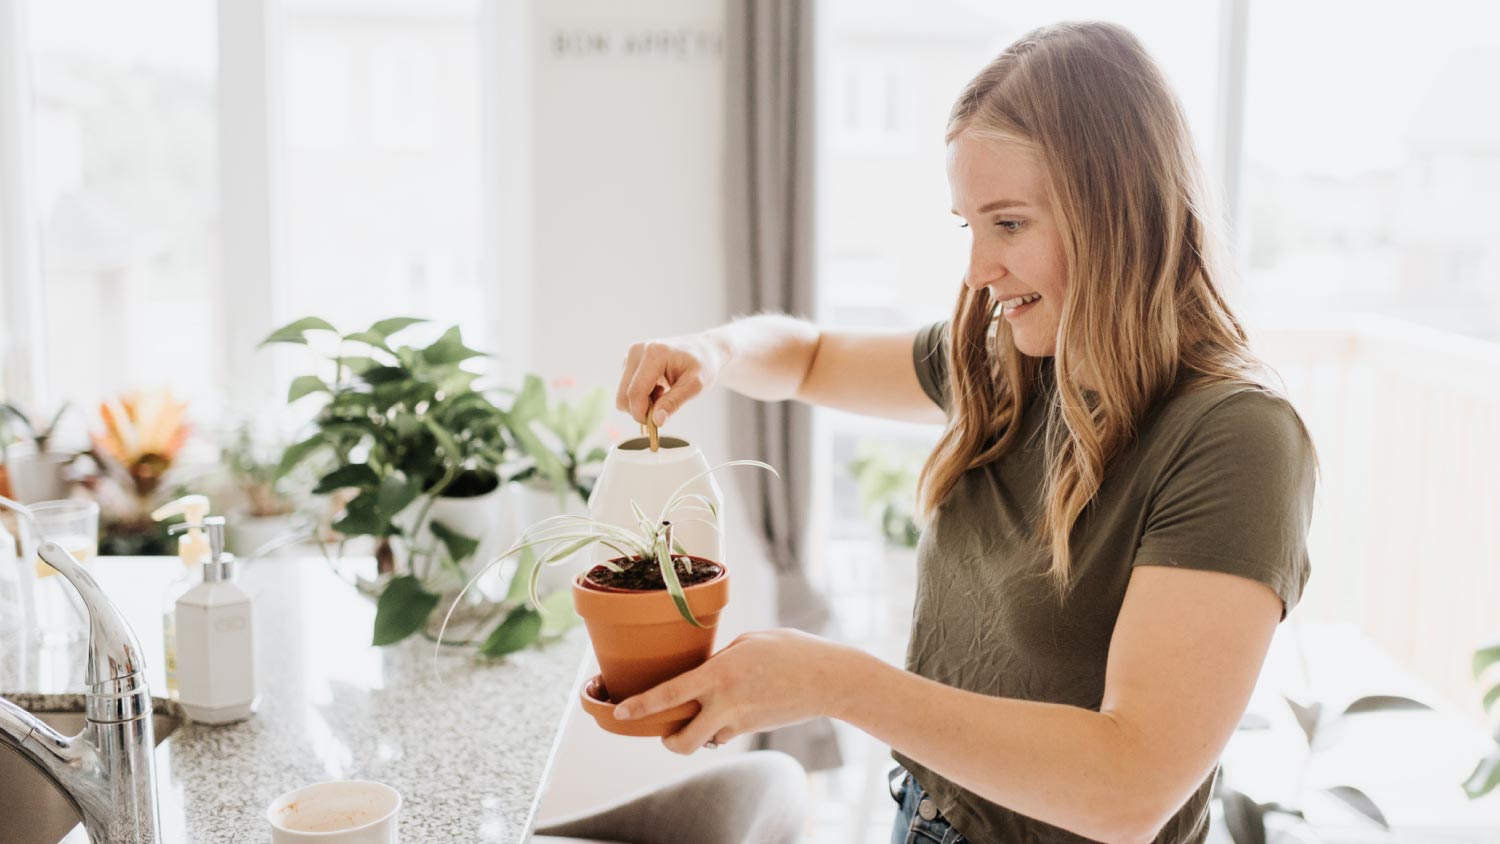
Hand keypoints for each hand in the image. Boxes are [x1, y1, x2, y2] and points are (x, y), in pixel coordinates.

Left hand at [612, 628, 867, 754]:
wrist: (827, 678)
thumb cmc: (789, 651)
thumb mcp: (748, 642)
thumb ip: (719, 660)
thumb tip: (701, 674)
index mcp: (720, 672)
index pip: (670, 693)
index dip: (642, 706)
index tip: (621, 713)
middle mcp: (725, 701)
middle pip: (682, 739)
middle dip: (668, 741)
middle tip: (664, 732)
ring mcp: (740, 720)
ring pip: (703, 741)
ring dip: (696, 736)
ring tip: (700, 718)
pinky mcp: (752, 729)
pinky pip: (725, 735)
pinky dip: (721, 728)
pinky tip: (735, 709)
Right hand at [616, 333, 725, 427]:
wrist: (703, 350)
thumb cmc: (703, 365)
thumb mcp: (695, 386)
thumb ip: (674, 403)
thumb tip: (656, 421)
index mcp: (654, 353)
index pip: (635, 392)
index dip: (642, 414)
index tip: (656, 423)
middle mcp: (637, 351)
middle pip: (624, 395)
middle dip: (641, 409)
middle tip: (663, 408)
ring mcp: (631, 355)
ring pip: (622, 394)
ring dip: (641, 403)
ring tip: (662, 395)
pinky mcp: (629, 362)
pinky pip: (626, 389)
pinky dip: (640, 396)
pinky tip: (657, 389)